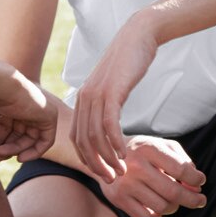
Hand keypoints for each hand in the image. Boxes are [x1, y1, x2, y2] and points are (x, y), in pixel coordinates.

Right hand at [0, 77, 60, 163]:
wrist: (2, 86)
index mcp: (11, 106)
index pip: (6, 130)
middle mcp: (26, 109)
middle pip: (17, 137)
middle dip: (4, 150)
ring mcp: (39, 112)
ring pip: (28, 141)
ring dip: (13, 151)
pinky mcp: (49, 117)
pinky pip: (46, 141)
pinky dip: (35, 152)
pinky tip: (19, 158)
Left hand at [72, 12, 162, 178]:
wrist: (139, 36)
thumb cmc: (129, 62)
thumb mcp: (113, 86)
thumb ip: (106, 104)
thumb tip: (107, 123)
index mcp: (82, 99)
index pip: (77, 138)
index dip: (87, 159)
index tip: (103, 173)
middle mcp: (84, 98)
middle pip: (84, 141)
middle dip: (96, 164)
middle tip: (112, 179)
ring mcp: (96, 94)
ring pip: (95, 135)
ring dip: (107, 157)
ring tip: (120, 171)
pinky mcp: (111, 91)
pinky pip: (109, 123)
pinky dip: (115, 141)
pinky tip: (124, 153)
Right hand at [98, 135, 205, 216]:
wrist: (106, 155)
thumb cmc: (142, 151)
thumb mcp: (162, 146)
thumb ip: (183, 161)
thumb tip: (196, 184)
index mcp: (149, 149)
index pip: (181, 169)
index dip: (195, 179)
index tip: (201, 182)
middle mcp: (137, 167)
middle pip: (173, 192)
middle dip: (192, 199)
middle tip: (200, 200)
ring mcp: (126, 185)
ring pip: (163, 207)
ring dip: (175, 206)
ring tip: (175, 200)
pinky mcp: (119, 199)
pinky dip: (158, 216)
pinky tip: (159, 208)